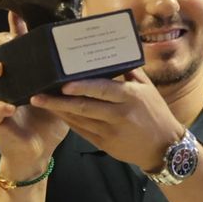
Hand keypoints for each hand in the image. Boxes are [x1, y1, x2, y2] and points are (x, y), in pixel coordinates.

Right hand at [0, 14, 68, 180]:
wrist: (39, 151)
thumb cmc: (50, 120)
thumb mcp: (60, 93)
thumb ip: (66, 77)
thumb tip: (87, 55)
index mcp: (20, 72)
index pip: (12, 44)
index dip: (12, 27)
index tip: (17, 13)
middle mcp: (3, 82)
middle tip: (9, 41)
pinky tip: (10, 106)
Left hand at [28, 70, 182, 170]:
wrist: (164, 147)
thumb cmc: (156, 113)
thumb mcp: (148, 89)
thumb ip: (129, 72)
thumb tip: (112, 54)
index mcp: (130, 98)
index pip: (102, 89)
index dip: (81, 87)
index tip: (63, 84)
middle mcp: (119, 115)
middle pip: (84, 107)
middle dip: (58, 102)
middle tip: (38, 96)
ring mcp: (111, 132)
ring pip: (79, 120)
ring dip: (59, 111)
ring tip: (41, 102)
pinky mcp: (105, 145)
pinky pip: (82, 132)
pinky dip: (69, 122)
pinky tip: (58, 113)